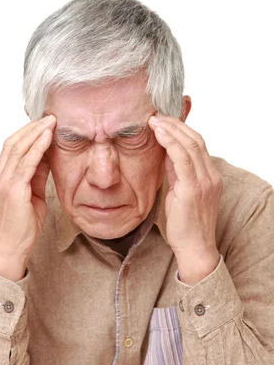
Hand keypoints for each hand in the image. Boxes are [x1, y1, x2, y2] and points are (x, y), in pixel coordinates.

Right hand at [0, 114, 56, 272]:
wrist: (11, 250)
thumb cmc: (22, 228)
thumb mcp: (33, 196)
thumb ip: (38, 176)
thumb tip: (48, 156)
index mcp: (0, 178)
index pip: (11, 147)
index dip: (26, 132)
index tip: (43, 123)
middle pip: (13, 143)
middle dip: (32, 128)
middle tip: (50, 117)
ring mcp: (3, 183)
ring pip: (18, 149)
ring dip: (36, 133)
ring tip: (52, 122)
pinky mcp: (13, 190)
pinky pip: (26, 163)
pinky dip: (38, 148)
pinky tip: (48, 138)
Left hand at [148, 114, 222, 280]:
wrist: (195, 249)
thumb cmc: (185, 225)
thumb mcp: (179, 192)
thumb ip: (176, 173)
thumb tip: (165, 153)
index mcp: (209, 176)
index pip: (197, 144)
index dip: (181, 129)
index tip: (163, 120)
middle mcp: (210, 176)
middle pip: (195, 139)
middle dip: (175, 124)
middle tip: (155, 115)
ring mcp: (204, 182)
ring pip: (190, 145)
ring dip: (170, 129)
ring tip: (154, 120)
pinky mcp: (193, 189)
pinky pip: (183, 159)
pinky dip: (170, 142)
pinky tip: (158, 133)